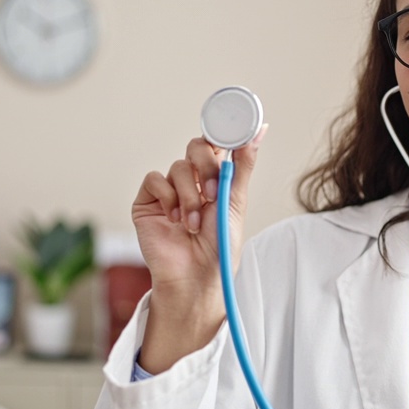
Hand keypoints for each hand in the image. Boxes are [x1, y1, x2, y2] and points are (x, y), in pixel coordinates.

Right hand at [131, 126, 267, 371]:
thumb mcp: (236, 202)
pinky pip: (155, 181)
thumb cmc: (219, 248)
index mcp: (215, 180)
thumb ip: (243, 165)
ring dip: (190, 195)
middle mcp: (192, 182)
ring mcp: (169, 191)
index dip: (221, 138)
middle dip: (207, 167)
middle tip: (214, 193)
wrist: (196, 278)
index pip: (216, 146)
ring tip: (194, 223)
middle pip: (196, 148)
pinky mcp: (148, 202)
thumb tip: (260, 130)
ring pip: (178, 167)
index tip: (230, 138)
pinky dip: (169, 198)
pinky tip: (176, 220)